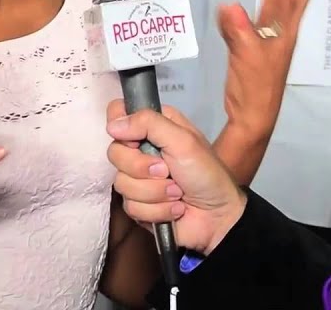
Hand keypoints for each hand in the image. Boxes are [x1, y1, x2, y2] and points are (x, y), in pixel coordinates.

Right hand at [106, 101, 245, 254]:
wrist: (218, 216)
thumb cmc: (207, 173)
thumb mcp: (183, 141)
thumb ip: (148, 124)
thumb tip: (112, 125)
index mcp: (153, 126)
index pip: (117, 113)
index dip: (120, 128)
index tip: (136, 142)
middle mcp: (142, 148)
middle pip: (114, 152)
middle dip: (143, 168)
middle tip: (167, 171)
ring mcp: (138, 177)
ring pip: (122, 183)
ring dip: (155, 192)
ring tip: (178, 193)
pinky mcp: (138, 203)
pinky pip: (131, 206)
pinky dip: (157, 209)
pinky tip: (175, 209)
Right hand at [221, 0, 330, 136]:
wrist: (253, 115)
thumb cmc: (254, 87)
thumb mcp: (246, 57)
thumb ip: (239, 31)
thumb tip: (229, 5)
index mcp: (282, 32)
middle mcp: (281, 32)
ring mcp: (271, 40)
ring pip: (281, 6)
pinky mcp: (257, 48)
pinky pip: (261, 19)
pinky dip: (260, 6)